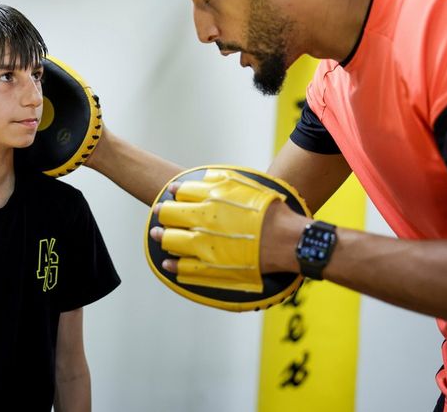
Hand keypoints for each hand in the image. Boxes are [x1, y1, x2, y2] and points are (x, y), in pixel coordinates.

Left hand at [148, 168, 285, 292]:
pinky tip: (168, 263)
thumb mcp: (250, 187)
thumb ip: (224, 181)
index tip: (170, 192)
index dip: (174, 192)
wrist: (289, 242)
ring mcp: (204, 246)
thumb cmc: (274, 213)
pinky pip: (184, 267)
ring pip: (172, 241)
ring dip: (162, 237)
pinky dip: (173, 265)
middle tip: (157, 213)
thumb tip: (205, 177)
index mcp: (212, 199)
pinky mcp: (210, 268)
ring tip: (157, 235)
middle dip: (162, 213)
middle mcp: (203, 221)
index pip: (183, 193)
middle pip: (170, 215)